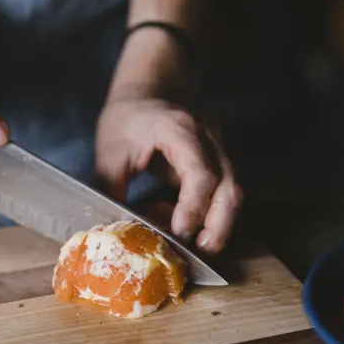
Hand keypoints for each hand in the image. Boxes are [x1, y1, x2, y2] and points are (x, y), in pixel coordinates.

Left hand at [96, 97, 242, 254]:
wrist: (146, 92)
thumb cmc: (126, 119)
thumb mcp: (109, 153)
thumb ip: (115, 189)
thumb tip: (119, 228)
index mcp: (180, 131)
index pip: (200, 173)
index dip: (193, 207)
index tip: (179, 232)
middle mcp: (208, 139)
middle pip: (229, 187)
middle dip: (219, 225)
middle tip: (201, 251)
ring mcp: (218, 149)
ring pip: (233, 193)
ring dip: (219, 224)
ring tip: (198, 247)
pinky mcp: (217, 162)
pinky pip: (222, 193)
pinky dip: (209, 213)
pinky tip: (184, 223)